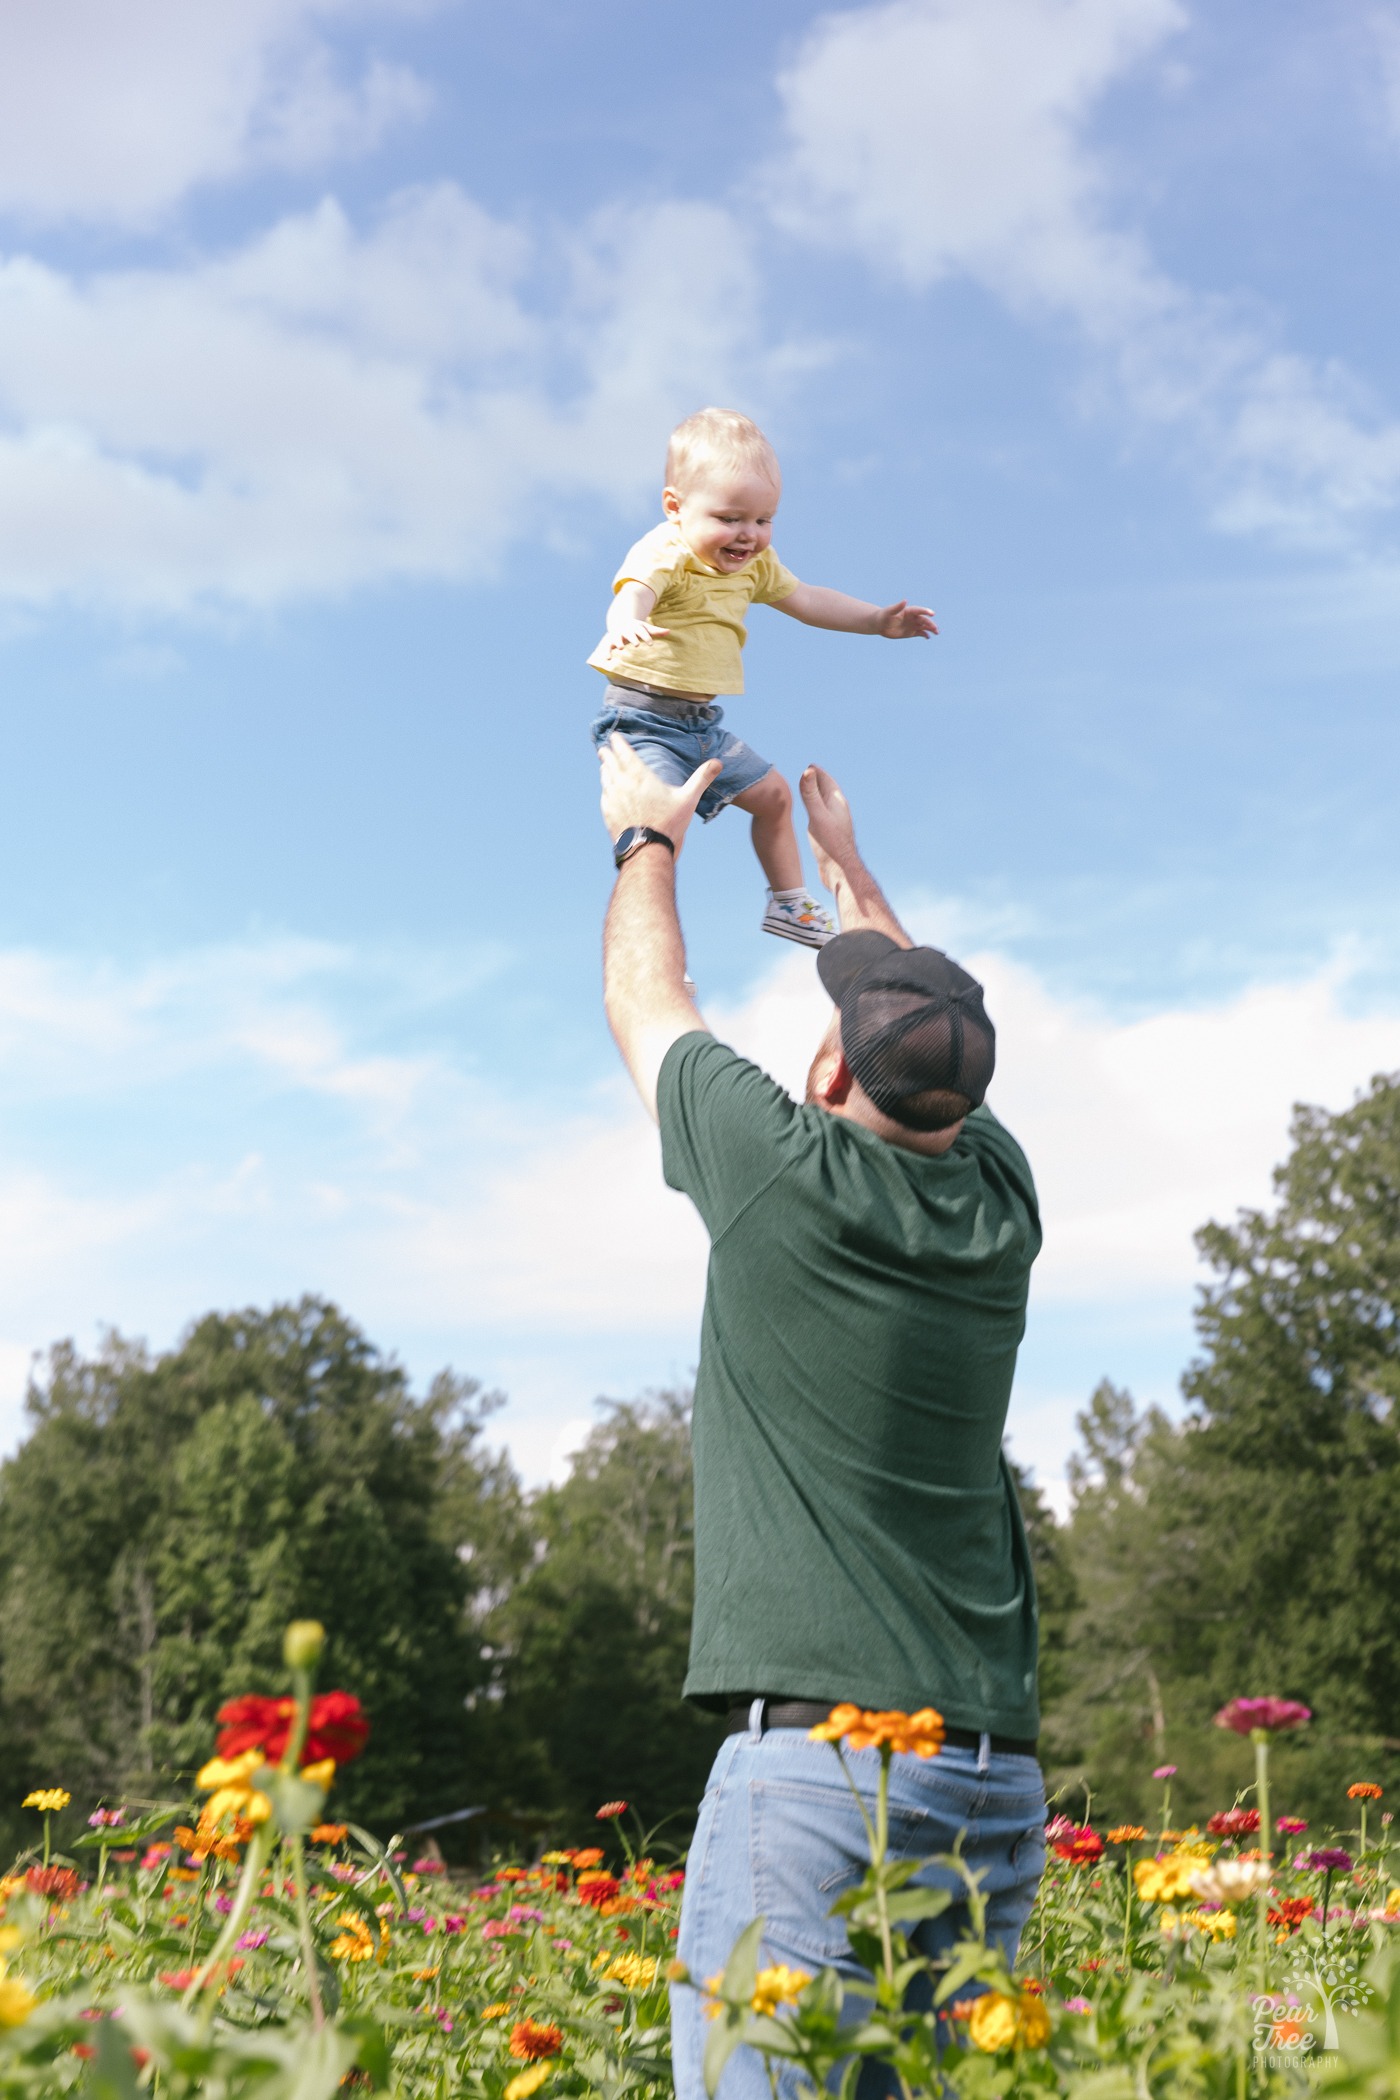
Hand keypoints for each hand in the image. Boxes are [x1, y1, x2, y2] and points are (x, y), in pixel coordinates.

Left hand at [600, 734, 719, 857]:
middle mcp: (623, 785)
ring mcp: (613, 800)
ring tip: (604, 765)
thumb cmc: (669, 825)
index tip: (614, 736)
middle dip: (607, 754)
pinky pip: (604, 796)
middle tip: (604, 749)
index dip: (618, 743)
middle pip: (610, 763)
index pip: (624, 753)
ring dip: (605, 770)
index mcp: (640, 777)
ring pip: (605, 779)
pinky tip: (607, 790)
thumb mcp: (689, 800)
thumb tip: (718, 763)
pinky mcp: (608, 814)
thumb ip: (701, 779)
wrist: (647, 852)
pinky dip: (605, 789)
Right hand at [604, 620, 669, 652]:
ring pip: (617, 637)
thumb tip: (669, 631)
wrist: (620, 622)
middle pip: (629, 633)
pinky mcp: (610, 640)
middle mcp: (626, 630)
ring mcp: (617, 635)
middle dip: (633, 638)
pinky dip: (607, 651)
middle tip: (637, 644)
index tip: (651, 644)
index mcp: (635, 627)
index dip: (646, 637)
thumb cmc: (637, 628)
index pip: (642, 631)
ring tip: (621, 647)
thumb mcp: (645, 627)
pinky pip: (607, 646)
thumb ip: (656, 631)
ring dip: (618, 642)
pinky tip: (608, 659)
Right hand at [799, 764, 858, 891]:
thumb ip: (811, 794)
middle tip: (808, 774)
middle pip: (828, 791)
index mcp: (837, 804)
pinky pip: (824, 815)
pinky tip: (814, 816)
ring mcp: (837, 823)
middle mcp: (839, 811)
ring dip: (818, 796)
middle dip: (818, 781)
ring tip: (809, 792)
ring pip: (826, 804)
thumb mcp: (817, 816)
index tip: (810, 766)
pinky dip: (817, 809)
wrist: (841, 871)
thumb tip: (808, 770)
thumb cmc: (830, 845)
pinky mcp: (833, 834)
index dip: (818, 773)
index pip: (827, 782)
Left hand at [875, 600, 937, 638]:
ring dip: (930, 629)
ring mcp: (912, 625)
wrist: (880, 625)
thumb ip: (897, 607)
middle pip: (924, 620)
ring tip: (936, 633)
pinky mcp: (911, 632)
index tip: (932, 613)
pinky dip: (925, 635)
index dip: (925, 611)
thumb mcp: (890, 611)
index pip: (919, 610)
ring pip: (924, 627)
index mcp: (909, 611)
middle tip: (935, 628)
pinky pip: (920, 633)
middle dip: (930, 624)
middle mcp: (912, 617)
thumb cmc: (884, 616)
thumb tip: (905, 600)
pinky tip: (928, 637)